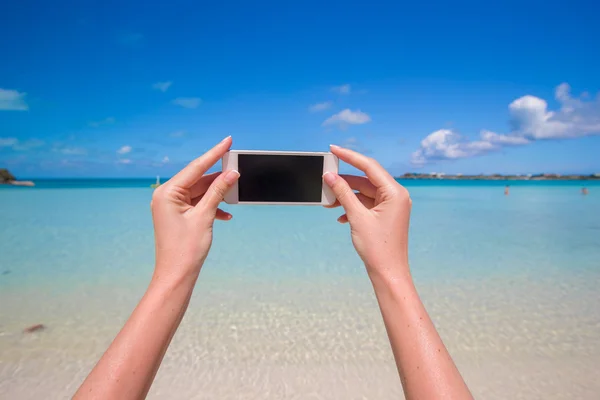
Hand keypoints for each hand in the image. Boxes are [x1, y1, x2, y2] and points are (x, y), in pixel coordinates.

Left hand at [150, 136, 239, 283]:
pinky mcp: (179, 215)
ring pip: (200, 191)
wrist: (177, 275)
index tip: (228, 141)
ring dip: (217, 193)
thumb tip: (231, 174)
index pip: (195, 167)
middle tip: (237, 166)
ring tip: (235, 191)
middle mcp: (166, 196)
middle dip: (218, 176)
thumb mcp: (205, 216)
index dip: (214, 154)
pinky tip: (226, 214)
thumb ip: (218, 192)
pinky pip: (198, 203)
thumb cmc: (185, 249)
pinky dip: (212, 206)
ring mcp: (172, 206)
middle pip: (198, 178)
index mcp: (167, 193)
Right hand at [324, 145, 411, 279]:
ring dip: (347, 196)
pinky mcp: (386, 215)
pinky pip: (367, 203)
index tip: (333, 149)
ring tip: (329, 201)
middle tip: (326, 177)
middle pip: (366, 179)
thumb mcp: (357, 217)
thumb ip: (343, 194)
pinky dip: (353, 206)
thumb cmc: (378, 248)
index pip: (369, 166)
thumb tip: (330, 177)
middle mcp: (396, 196)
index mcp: (395, 193)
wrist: (388, 273)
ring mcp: (391, 206)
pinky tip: (340, 215)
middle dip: (345, 180)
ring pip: (365, 192)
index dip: (350, 156)